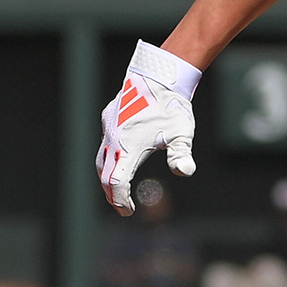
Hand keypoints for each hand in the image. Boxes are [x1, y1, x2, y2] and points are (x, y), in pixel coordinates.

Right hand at [97, 41, 197, 212]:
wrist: (160, 75)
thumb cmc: (173, 106)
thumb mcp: (182, 133)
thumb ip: (181, 154)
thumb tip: (185, 171)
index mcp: (128, 145)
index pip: (116, 182)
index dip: (120, 200)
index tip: (129, 211)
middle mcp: (113, 138)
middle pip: (104, 175)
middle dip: (112, 194)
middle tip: (124, 207)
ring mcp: (108, 127)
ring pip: (101, 160)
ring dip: (108, 178)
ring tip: (119, 191)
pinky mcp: (108, 118)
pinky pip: (104, 146)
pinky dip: (108, 161)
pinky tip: (119, 164)